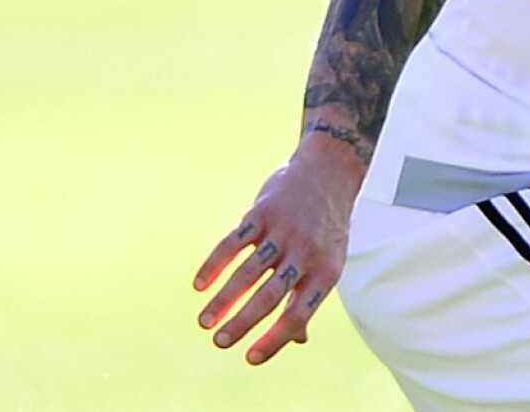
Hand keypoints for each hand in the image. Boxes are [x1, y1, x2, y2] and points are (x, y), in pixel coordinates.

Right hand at [194, 141, 363, 364]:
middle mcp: (306, 252)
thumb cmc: (327, 226)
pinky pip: (235, 241)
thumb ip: (309, 297)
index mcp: (326, 271)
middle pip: (270, 296)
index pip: (298, 315)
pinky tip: (199, 285)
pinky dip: (215, 264)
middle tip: (219, 342)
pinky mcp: (264, 211)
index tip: (249, 358)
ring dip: (223, 299)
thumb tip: (298, 340)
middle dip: (242, 323)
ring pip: (249, 272)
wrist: (329, 171)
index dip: (274, 339)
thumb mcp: (330, 260)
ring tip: (204, 322)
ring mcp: (284, 230)